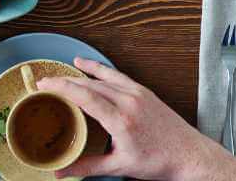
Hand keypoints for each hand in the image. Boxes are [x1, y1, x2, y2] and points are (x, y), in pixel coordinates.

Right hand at [38, 57, 235, 180]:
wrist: (191, 156)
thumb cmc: (160, 162)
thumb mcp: (120, 167)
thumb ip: (87, 166)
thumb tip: (61, 171)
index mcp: (121, 119)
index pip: (84, 96)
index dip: (61, 87)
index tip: (44, 85)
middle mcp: (128, 101)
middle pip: (89, 84)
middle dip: (64, 81)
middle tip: (45, 83)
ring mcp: (137, 93)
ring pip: (101, 78)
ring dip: (79, 74)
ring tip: (61, 73)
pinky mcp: (143, 91)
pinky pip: (116, 74)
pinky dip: (99, 69)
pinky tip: (87, 66)